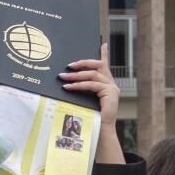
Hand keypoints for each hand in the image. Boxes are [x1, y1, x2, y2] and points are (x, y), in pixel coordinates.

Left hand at [60, 42, 122, 163]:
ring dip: (76, 76)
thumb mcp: (85, 100)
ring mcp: (112, 88)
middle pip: (98, 65)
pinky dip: (78, 85)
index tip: (102, 43)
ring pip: (92, 75)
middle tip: (68, 66)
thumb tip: (66, 81)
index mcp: (107, 84)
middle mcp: (111, 84)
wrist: (100, 131)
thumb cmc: (91, 117)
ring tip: (62, 78)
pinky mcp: (110, 93)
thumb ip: (82, 89)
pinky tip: (67, 87)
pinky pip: (91, 85)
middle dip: (82, 63)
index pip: (105, 65)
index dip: (104, 54)